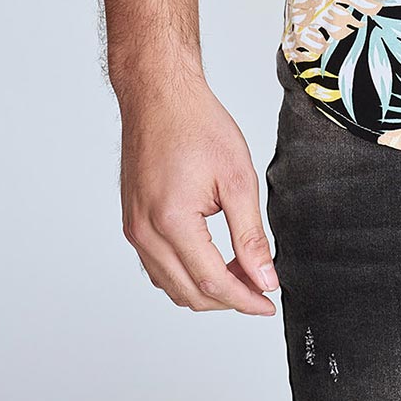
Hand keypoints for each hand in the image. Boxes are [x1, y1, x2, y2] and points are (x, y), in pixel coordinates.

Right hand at [118, 71, 279, 313]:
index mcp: (171, 221)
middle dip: (228, 299)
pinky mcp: (132, 223)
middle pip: (189, 293)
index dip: (244, 300)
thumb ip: (251, 234)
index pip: (212, 283)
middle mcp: (145, 233)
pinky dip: (184, 275)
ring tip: (241, 274)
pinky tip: (211, 260)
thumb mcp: (237, 177)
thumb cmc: (196, 124)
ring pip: (170, 286)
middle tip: (260, 288)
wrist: (159, 96)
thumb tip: (265, 278)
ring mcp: (134, 229)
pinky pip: (157, 268)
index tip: (268, 304)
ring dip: (206, 290)